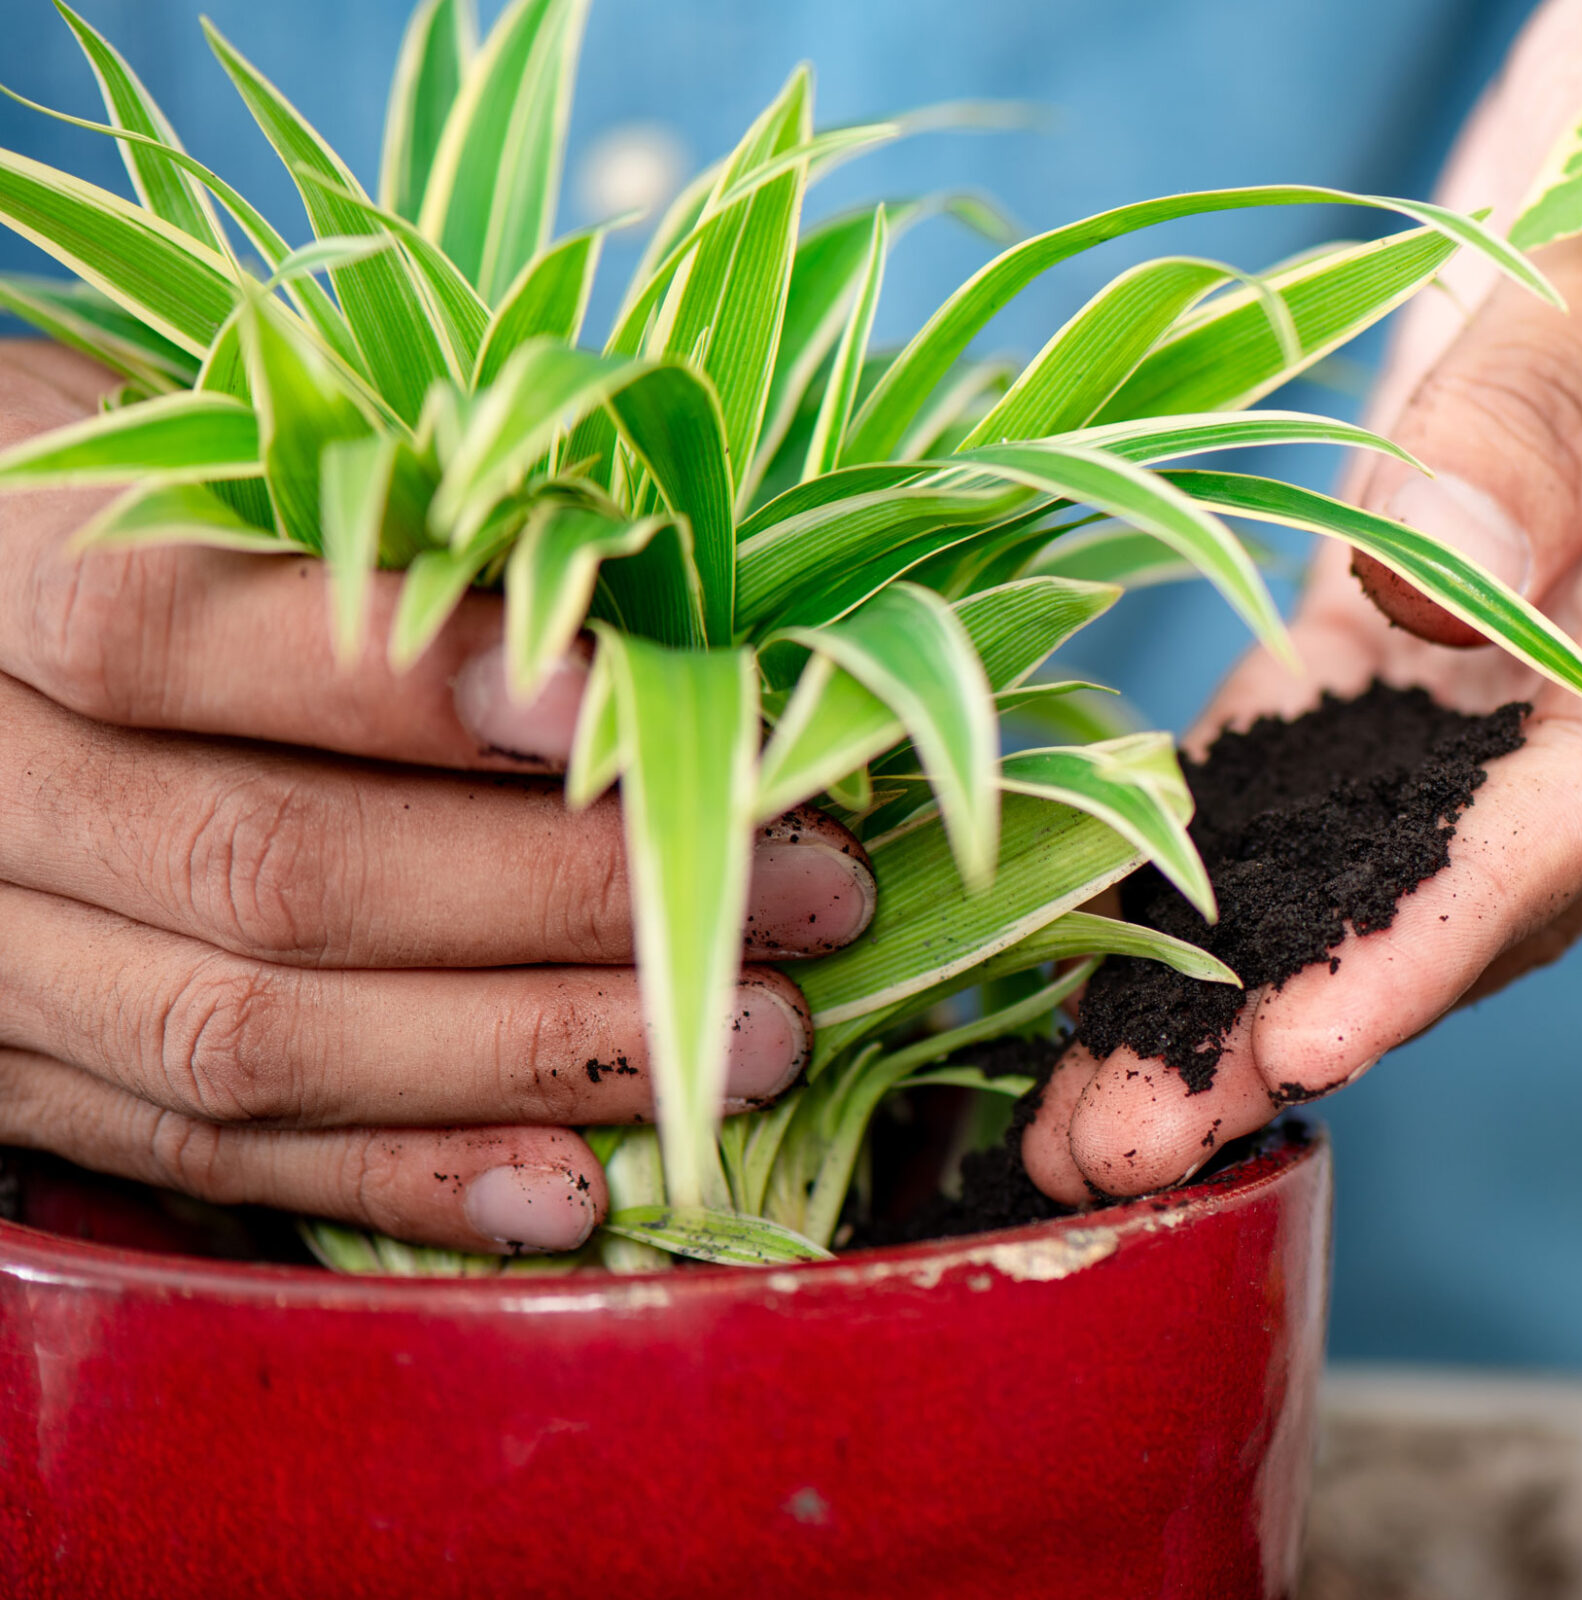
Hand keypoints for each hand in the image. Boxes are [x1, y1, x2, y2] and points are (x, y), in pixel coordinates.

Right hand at [0, 344, 874, 1252]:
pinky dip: (400, 1178)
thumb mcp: (191, 453)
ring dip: (527, 1053)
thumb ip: (355, 525)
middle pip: (259, 863)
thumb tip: (646, 624)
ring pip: (248, 1036)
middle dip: (562, 894)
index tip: (611, 709)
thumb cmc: (138, 514)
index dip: (391, 679)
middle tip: (801, 892)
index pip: (159, 626)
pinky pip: (204, 1156)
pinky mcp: (3, 1076)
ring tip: (753, 1039)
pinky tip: (572, 1185)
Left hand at [1025, 0, 1581, 1201]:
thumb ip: (1557, 399)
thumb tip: (1437, 599)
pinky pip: (1346, 722)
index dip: (1443, 935)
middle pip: (1484, 870)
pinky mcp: (1471, 564)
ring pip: (1398, 834)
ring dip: (1247, 972)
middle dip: (1308, 1016)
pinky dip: (1236, 830)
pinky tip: (1117, 922)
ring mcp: (1567, 619)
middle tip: (1120, 1154)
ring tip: (1087, 1105)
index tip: (1303, 1053)